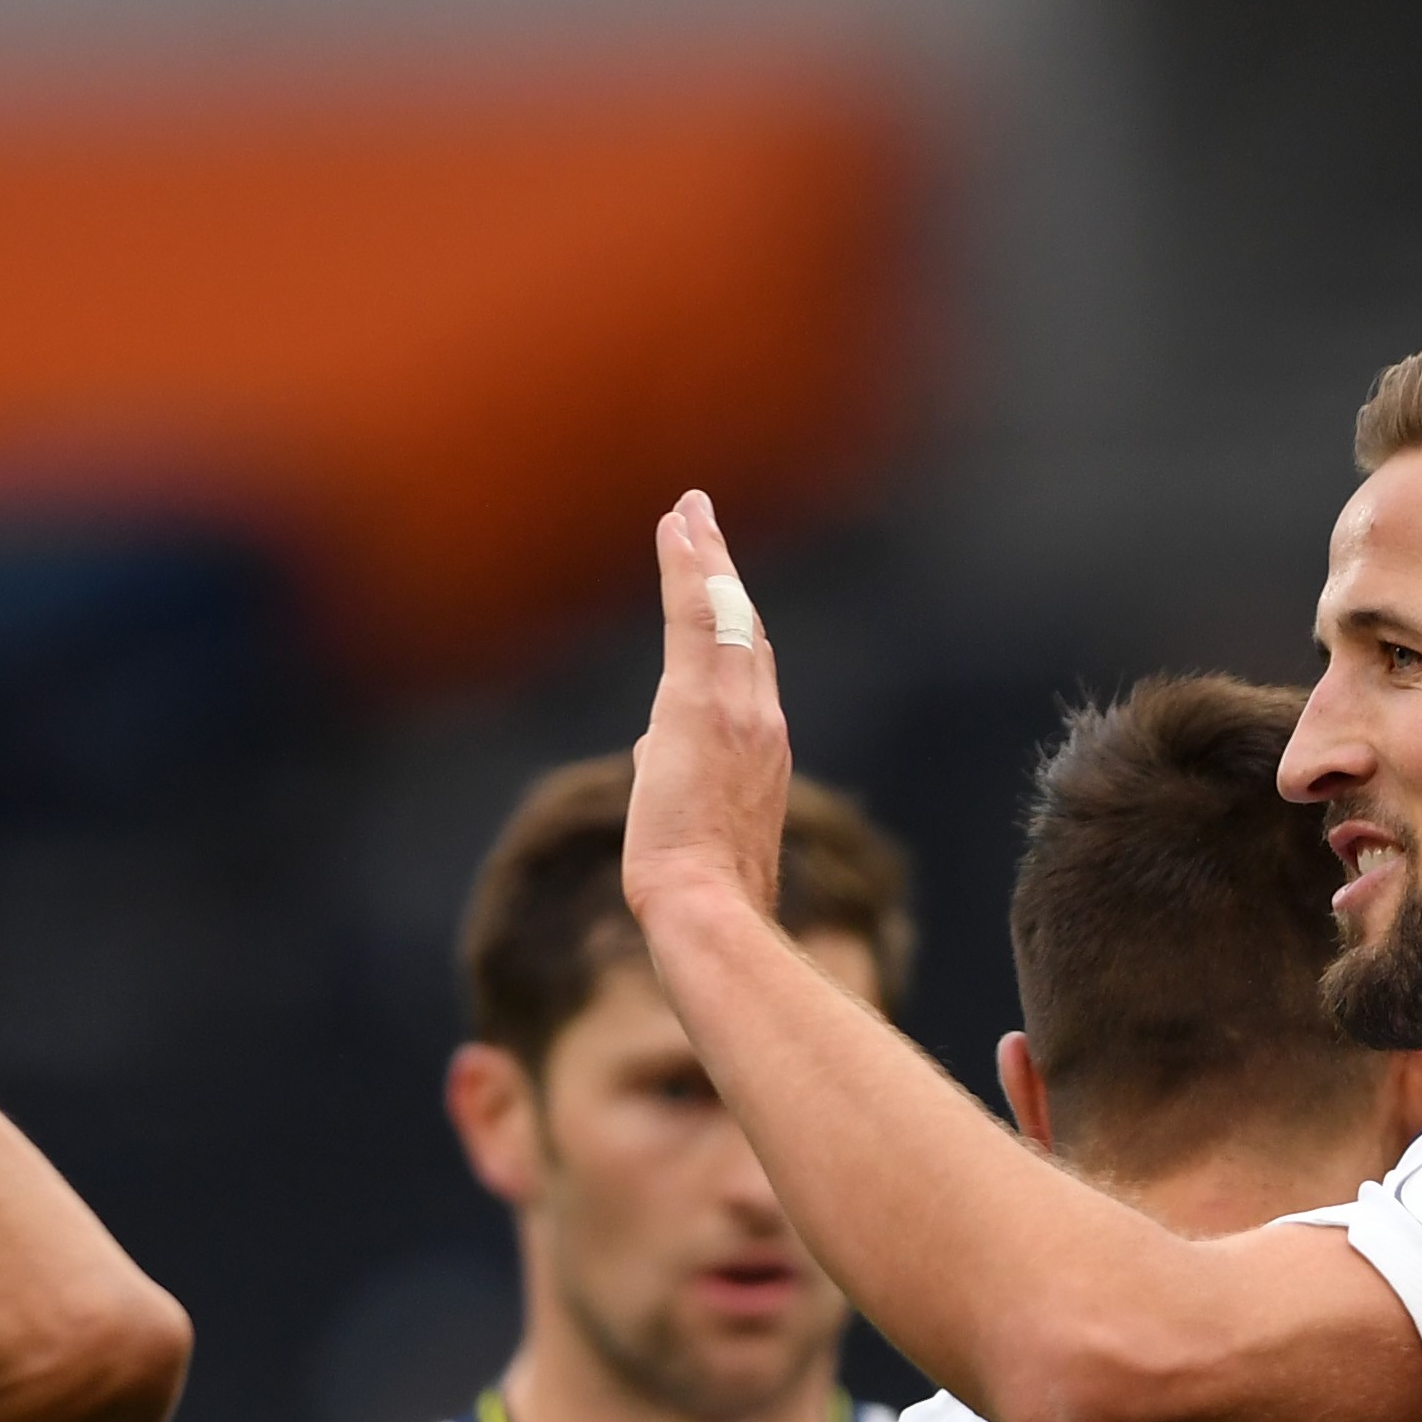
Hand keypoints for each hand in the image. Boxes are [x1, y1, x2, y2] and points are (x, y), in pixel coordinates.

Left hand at [622, 490, 793, 947]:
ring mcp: (736, 708)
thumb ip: (681, 777)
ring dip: (703, 554)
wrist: (711, 911)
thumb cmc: (701, 892)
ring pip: (722, 611)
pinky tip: (677, 526)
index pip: (748, 669)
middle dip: (723, 572)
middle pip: (743, 627)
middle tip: (701, 521)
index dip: (736, 621)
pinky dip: (688, 567)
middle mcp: (761, 720)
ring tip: (686, 510)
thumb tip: (658, 751)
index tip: (723, 583)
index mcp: (763, 752)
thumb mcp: (696, 826)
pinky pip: (697, 616)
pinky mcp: (701, 703)